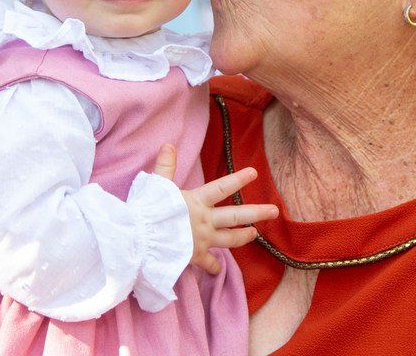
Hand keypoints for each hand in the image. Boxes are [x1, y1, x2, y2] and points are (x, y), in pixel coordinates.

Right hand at [154, 144, 278, 274]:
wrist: (141, 240)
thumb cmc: (148, 211)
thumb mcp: (157, 186)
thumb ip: (166, 167)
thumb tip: (168, 145)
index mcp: (197, 202)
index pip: (221, 187)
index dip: (238, 179)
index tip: (254, 173)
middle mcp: (204, 220)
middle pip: (236, 216)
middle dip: (257, 212)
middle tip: (274, 211)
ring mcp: (202, 240)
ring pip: (230, 239)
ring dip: (243, 237)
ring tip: (255, 234)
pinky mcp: (195, 257)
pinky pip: (210, 263)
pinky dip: (214, 266)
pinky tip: (218, 269)